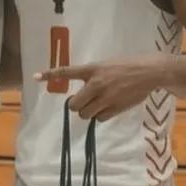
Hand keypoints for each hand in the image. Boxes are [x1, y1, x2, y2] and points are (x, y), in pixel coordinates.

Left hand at [35, 57, 164, 119]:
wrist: (150, 72)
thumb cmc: (127, 66)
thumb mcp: (106, 65)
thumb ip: (92, 76)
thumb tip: (81, 92)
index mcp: (93, 69)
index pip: (66, 72)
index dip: (50, 74)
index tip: (36, 77)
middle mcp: (96, 84)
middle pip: (74, 105)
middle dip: (76, 105)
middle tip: (84, 101)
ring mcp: (106, 98)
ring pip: (85, 114)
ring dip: (88, 111)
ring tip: (98, 104)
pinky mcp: (115, 108)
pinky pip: (99, 119)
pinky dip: (101, 116)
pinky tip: (109, 107)